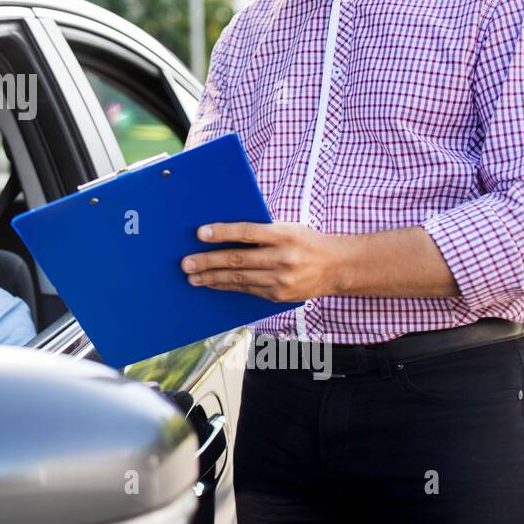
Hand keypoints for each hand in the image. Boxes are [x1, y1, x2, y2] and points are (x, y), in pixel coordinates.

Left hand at [179, 221, 343, 302]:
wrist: (337, 267)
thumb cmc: (305, 241)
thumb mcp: (288, 228)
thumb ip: (262, 229)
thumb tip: (224, 231)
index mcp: (285, 235)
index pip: (248, 232)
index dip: (223, 232)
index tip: (201, 233)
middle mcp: (284, 258)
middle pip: (239, 259)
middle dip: (209, 261)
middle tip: (186, 263)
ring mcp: (281, 280)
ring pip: (239, 279)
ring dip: (212, 278)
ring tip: (192, 277)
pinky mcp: (279, 295)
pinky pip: (247, 290)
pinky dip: (227, 287)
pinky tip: (212, 284)